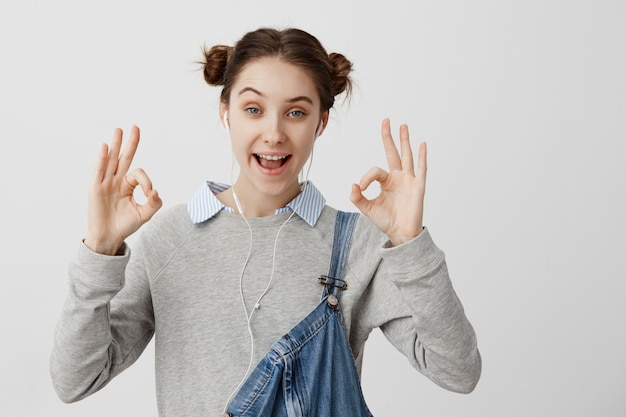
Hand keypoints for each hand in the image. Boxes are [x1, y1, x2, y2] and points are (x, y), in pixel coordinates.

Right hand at [84, 126, 161, 254]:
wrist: (108, 238)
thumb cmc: (125, 226)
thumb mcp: (144, 215)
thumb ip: (154, 203)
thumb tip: (156, 191)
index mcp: (128, 185)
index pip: (139, 174)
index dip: (147, 181)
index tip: (150, 194)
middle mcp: (116, 181)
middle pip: (124, 158)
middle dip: (130, 143)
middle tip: (136, 127)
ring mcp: (105, 183)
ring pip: (111, 160)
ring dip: (115, 145)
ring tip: (119, 130)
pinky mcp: (95, 188)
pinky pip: (99, 170)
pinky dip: (102, 158)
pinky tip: (105, 146)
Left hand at [350, 118, 426, 245]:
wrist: (400, 233)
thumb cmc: (386, 220)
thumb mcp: (367, 209)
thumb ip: (357, 197)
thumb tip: (353, 185)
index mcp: (386, 181)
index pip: (375, 171)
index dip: (366, 177)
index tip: (360, 187)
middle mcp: (398, 177)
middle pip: (393, 152)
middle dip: (389, 137)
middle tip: (386, 120)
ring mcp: (409, 180)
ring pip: (407, 156)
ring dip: (405, 141)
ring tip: (403, 126)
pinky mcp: (418, 187)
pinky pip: (421, 169)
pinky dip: (422, 157)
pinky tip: (421, 144)